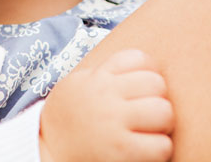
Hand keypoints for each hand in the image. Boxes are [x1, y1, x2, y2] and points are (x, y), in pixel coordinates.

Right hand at [39, 49, 173, 161]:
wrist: (46, 149)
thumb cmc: (70, 116)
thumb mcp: (80, 83)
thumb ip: (108, 72)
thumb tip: (149, 66)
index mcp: (98, 77)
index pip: (140, 59)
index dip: (149, 73)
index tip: (142, 89)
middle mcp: (106, 96)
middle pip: (157, 84)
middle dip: (159, 99)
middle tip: (148, 113)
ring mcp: (114, 124)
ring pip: (164, 112)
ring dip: (163, 124)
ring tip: (151, 131)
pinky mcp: (121, 151)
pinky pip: (161, 145)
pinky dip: (159, 149)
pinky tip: (146, 150)